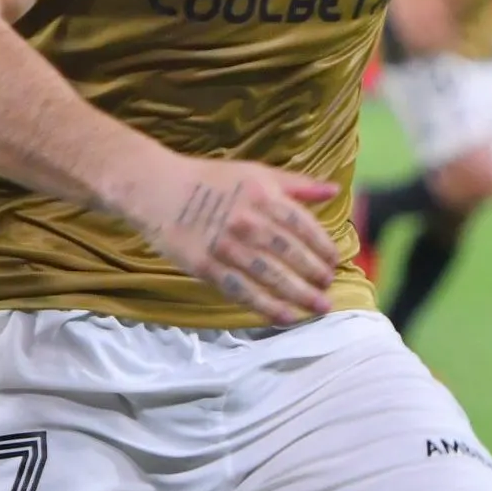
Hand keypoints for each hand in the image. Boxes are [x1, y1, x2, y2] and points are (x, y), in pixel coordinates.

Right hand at [126, 154, 341, 323]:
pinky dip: (267, 307)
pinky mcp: (207, 267)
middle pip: (291, 254)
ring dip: (299, 295)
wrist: (158, 189)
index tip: (333, 262)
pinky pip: (243, 291)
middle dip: (315, 274)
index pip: (303, 226)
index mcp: (263, 196)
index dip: (322, 247)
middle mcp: (248, 221)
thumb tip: (334, 191)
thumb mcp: (256, 173)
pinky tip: (287, 317)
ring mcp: (227, 246)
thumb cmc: (210, 180)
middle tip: (328, 289)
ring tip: (319, 308)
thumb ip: (297, 184)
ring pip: (271, 276)